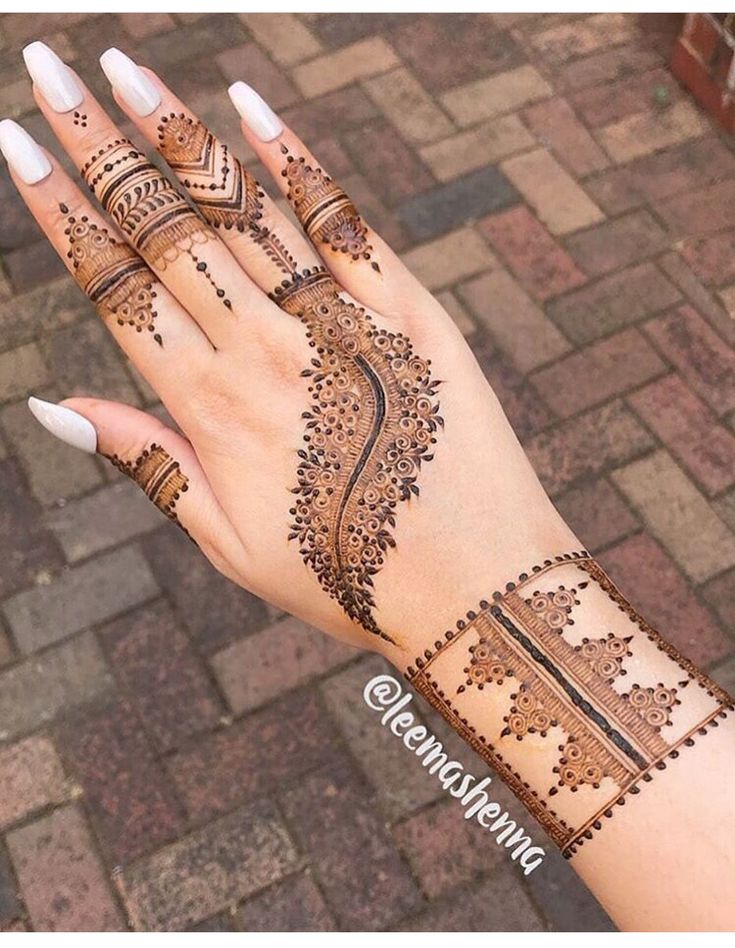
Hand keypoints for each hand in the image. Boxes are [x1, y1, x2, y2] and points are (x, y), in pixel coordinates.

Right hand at [2, 43, 575, 662]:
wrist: (477, 586)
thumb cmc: (349, 577)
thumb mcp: (230, 542)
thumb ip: (149, 462)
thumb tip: (57, 406)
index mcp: (214, 408)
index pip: (119, 289)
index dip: (64, 213)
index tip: (19, 145)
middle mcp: (268, 350)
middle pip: (168, 233)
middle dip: (100, 146)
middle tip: (48, 67)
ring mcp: (341, 322)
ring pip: (245, 212)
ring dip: (179, 135)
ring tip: (124, 68)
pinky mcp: (408, 310)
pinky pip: (342, 224)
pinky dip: (296, 162)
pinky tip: (251, 106)